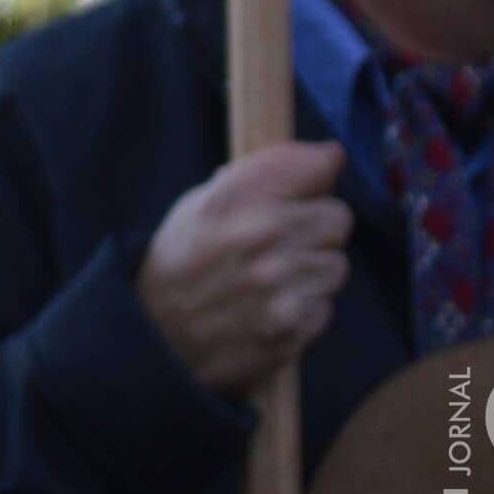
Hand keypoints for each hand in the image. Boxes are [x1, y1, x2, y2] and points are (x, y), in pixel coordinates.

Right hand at [138, 139, 354, 397]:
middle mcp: (263, 236)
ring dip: (313, 270)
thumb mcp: (200, 203)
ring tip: (276, 277)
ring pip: (336, 265)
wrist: (155, 336)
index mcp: (234, 197)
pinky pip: (326, 306)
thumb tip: (326, 157)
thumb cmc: (180, 261)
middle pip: (338, 218)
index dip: (319, 170)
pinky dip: (306, 306)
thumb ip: (258, 178)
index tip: (314, 177)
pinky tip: (274, 306)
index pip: (316, 165)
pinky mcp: (294, 328)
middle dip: (317, 226)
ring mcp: (281, 287)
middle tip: (287, 238)